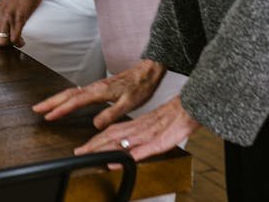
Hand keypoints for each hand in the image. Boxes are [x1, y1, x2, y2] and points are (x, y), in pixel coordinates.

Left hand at [0, 0, 46, 47]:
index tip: (5, 41)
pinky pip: (15, 38)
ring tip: (18, 42)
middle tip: (11, 43)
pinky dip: (19, 43)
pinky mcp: (18, 19)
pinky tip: (22, 41)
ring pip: (4, 41)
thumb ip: (1, 14)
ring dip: (11, 45)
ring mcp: (8, 17)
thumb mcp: (4, 3)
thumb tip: (2, 27)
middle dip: (4, 44)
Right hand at [33, 59, 166, 128]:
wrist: (147, 72)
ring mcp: (95, 86)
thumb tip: (95, 124)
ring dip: (56, 99)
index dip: (61, 110)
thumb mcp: (129, 103)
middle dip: (51, 102)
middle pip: (68, 94)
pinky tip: (64, 101)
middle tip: (36, 109)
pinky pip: (77, 92)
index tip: (48, 116)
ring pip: (70, 92)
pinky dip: (66, 97)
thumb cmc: (140, 86)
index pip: (75, 101)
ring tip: (44, 106)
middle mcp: (94, 87)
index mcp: (100, 91)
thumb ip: (111, 113)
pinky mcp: (98, 87)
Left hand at [72, 97, 200, 162]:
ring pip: (121, 142)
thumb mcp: (154, 126)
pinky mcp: (158, 142)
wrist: (190, 107)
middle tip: (78, 152)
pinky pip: (141, 151)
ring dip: (104, 149)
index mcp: (136, 125)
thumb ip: (138, 135)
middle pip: (112, 137)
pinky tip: (117, 161)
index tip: (82, 148)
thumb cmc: (174, 118)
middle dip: (93, 146)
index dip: (96, 141)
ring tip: (88, 154)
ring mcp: (147, 135)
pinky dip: (127, 156)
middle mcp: (139, 129)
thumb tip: (124, 146)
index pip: (111, 133)